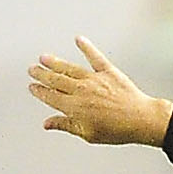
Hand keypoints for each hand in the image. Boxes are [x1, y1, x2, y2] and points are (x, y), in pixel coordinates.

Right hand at [29, 38, 172, 145]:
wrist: (140, 119)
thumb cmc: (116, 130)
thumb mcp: (87, 134)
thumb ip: (66, 125)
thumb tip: (47, 124)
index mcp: (74, 108)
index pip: (51, 97)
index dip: (39, 91)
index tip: (32, 86)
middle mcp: (81, 91)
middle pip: (56, 80)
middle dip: (42, 74)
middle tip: (32, 69)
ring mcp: (94, 79)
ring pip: (69, 68)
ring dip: (55, 62)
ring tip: (44, 57)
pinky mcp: (108, 71)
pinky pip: (95, 57)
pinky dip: (86, 47)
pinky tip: (78, 39)